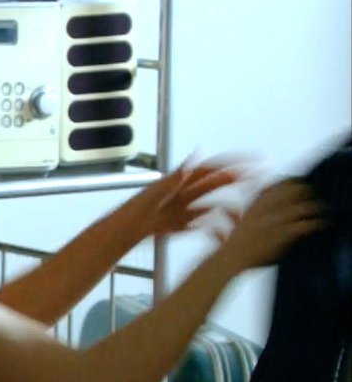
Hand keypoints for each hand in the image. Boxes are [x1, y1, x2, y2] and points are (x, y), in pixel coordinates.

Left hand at [110, 158, 248, 247]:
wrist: (122, 230)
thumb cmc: (137, 207)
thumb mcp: (161, 187)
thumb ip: (182, 172)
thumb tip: (197, 151)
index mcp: (179, 181)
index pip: (212, 167)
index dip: (233, 162)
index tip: (252, 159)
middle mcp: (182, 193)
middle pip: (214, 183)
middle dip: (236, 178)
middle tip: (257, 176)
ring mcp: (180, 209)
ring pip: (208, 202)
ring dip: (227, 201)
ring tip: (244, 201)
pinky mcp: (176, 225)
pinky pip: (198, 222)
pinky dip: (211, 222)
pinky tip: (223, 227)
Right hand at [211, 179, 324, 274]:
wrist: (230, 261)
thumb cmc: (232, 247)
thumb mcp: (233, 224)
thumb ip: (232, 213)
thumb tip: (224, 207)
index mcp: (255, 205)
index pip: (277, 186)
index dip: (291, 183)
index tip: (300, 184)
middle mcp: (267, 209)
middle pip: (293, 192)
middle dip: (307, 192)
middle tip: (315, 197)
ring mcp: (275, 221)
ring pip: (303, 207)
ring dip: (315, 208)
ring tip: (322, 210)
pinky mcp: (283, 234)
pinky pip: (306, 225)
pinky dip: (316, 224)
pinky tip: (320, 225)